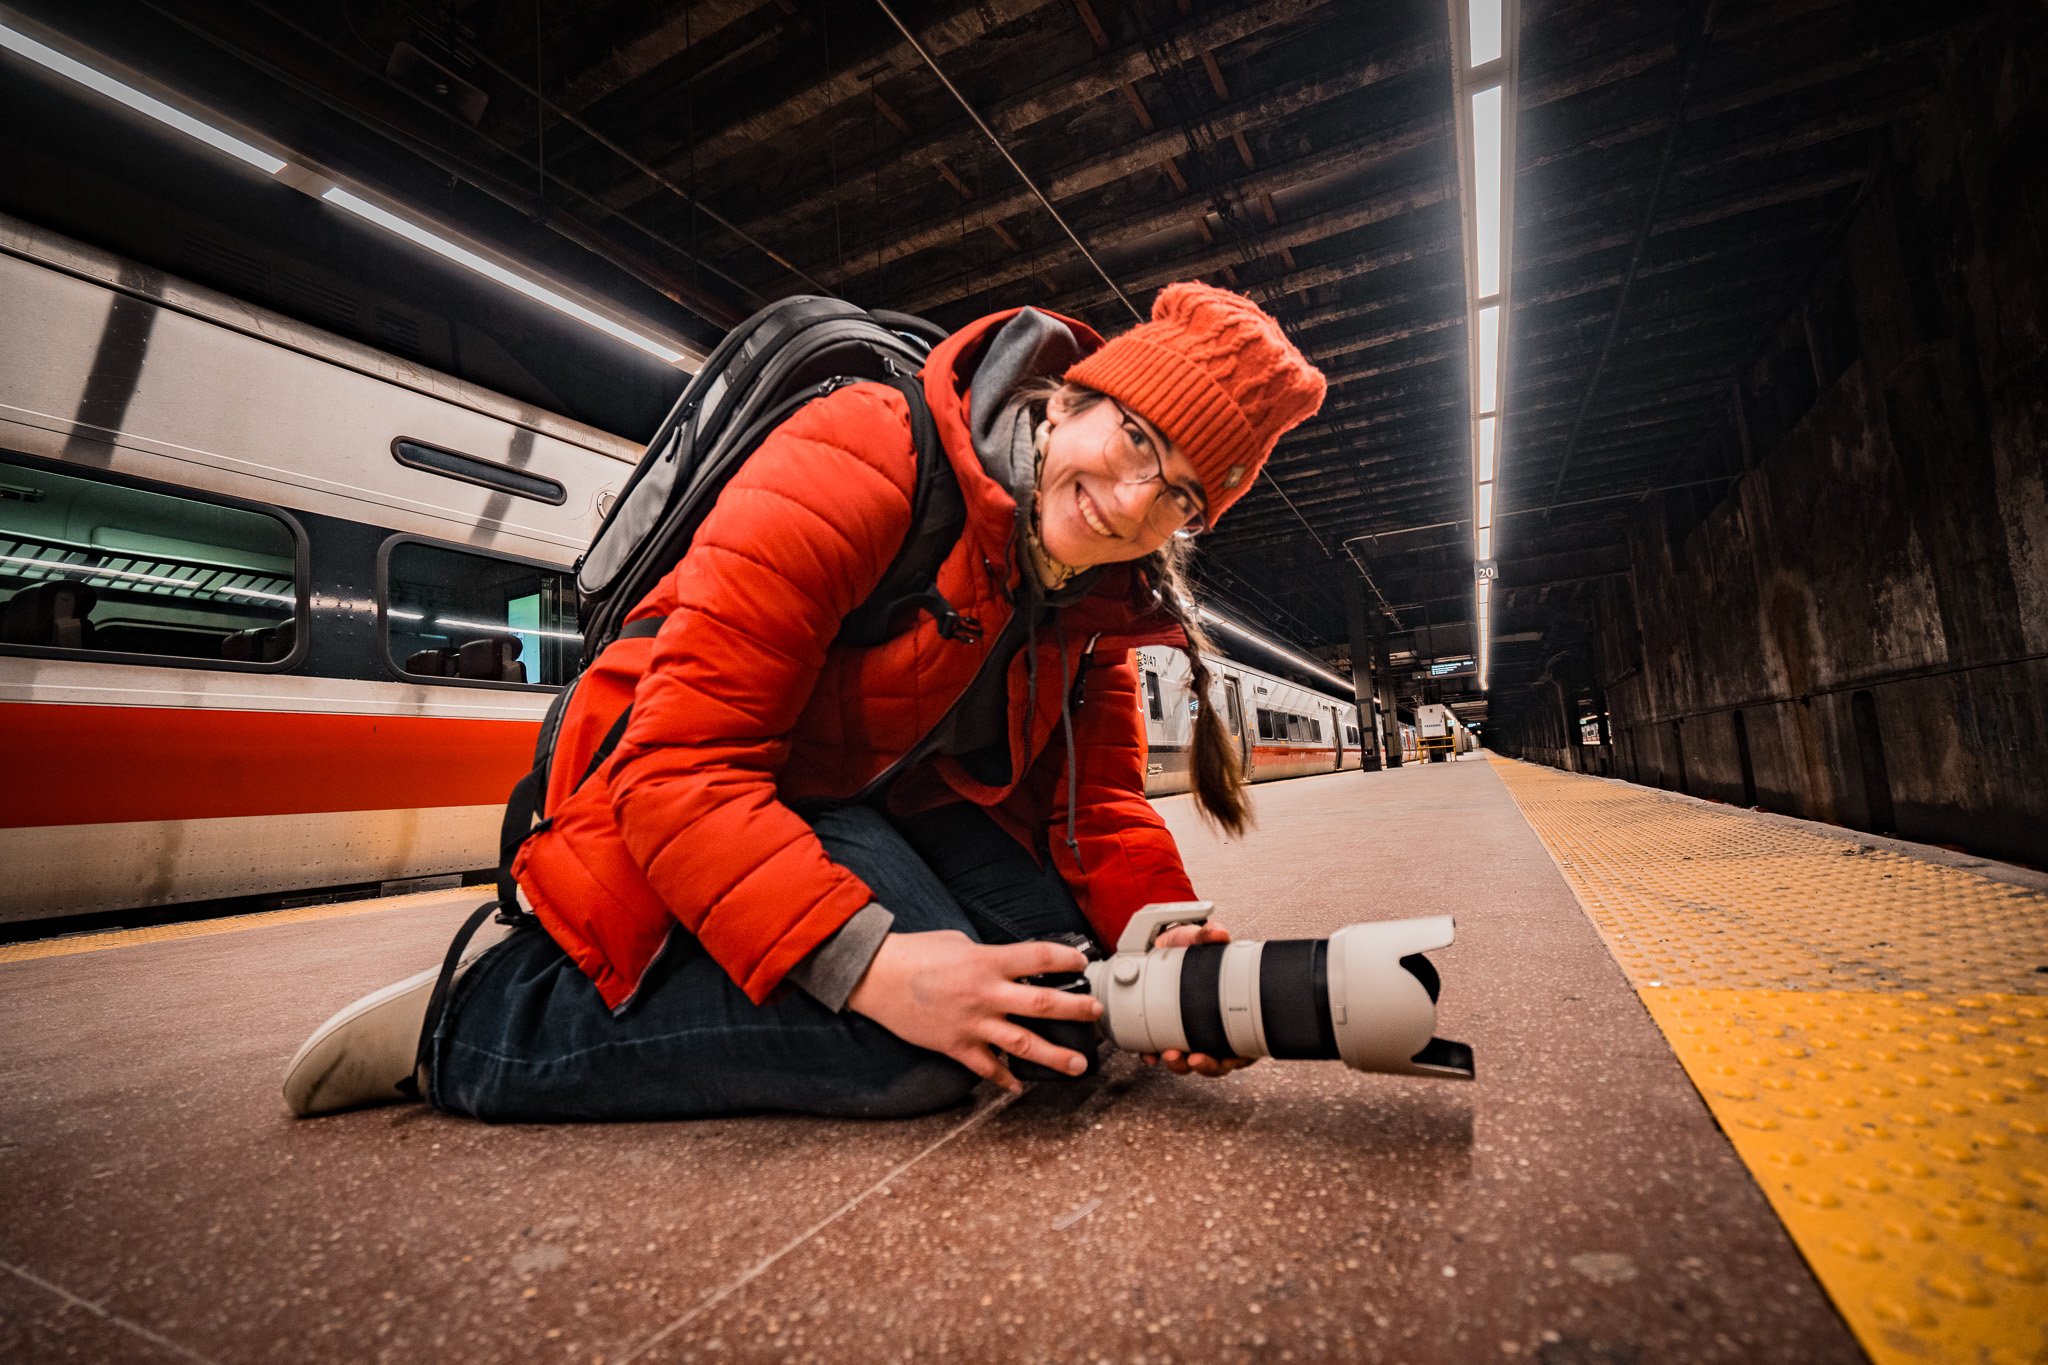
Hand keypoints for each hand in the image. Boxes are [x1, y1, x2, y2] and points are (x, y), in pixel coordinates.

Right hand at [847, 931, 1102, 1092]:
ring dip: (1055, 1056)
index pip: (1039, 958)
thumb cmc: (914, 953)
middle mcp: (985, 993)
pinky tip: (1019, 1085)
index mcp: (987, 961)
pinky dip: (1004, 1079)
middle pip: (1042, 1004)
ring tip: (1079, 1065)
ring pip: (1023, 1044)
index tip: (1083, 962)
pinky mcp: (955, 1045)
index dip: (1067, 959)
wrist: (876, 976)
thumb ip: (988, 955)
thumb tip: (1007, 964)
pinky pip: (986, 1068)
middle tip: (1096, 1014)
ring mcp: (972, 1023)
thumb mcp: (958, 942)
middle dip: (1076, 1010)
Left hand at [1141, 919, 1254, 1078]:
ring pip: (1189, 1061)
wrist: (1158, 945)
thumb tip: (1219, 933)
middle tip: (1194, 1058)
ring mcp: (1187, 1030)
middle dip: (1206, 1066)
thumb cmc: (1185, 946)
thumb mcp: (1196, 937)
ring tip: (1169, 1055)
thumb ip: (1207, 933)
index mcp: (1230, 1011)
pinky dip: (1154, 1055)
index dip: (1237, 1057)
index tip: (1228, 1057)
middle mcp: (1211, 1026)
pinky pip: (1161, 1051)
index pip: (1242, 1044)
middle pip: (1218, 1061)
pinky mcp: (1163, 1030)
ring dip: (1180, 1064)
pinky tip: (1150, 1054)